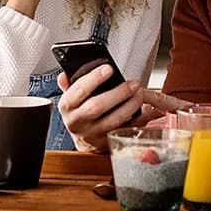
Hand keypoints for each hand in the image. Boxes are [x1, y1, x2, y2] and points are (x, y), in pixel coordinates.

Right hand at [57, 66, 190, 151]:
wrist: (84, 140)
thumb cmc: (79, 113)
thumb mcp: (71, 98)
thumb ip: (70, 84)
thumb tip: (65, 74)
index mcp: (68, 106)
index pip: (78, 90)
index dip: (93, 78)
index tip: (109, 68)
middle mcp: (78, 121)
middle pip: (98, 106)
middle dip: (118, 93)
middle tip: (133, 83)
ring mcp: (93, 133)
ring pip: (114, 120)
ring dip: (130, 106)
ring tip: (140, 94)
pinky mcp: (107, 142)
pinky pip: (125, 130)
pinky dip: (138, 120)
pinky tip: (146, 110)